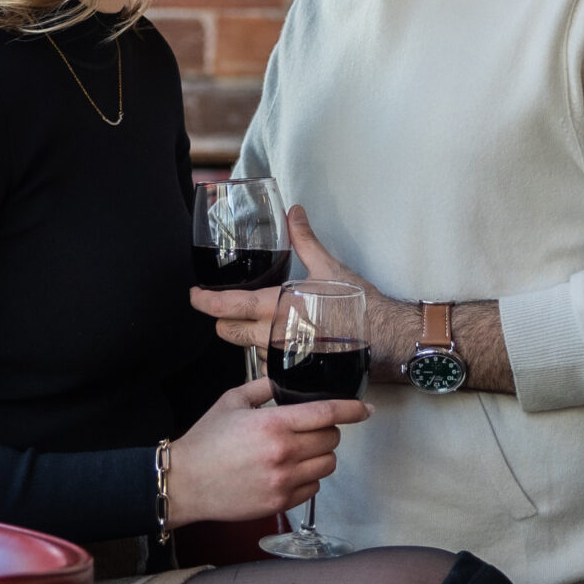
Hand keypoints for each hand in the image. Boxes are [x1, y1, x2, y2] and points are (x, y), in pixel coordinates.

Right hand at [165, 377, 369, 525]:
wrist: (186, 482)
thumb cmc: (205, 441)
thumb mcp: (231, 402)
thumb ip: (263, 387)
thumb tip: (287, 380)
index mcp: (273, 424)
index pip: (327, 413)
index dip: (352, 409)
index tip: (365, 409)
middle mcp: (283, 453)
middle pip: (331, 440)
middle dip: (326, 431)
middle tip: (307, 430)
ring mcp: (284, 481)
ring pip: (328, 465)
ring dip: (320, 455)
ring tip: (298, 451)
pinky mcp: (281, 502)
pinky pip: (314, 487)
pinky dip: (308, 477)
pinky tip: (288, 471)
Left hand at [190, 205, 414, 371]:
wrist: (387, 339)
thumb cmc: (359, 305)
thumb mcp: (329, 267)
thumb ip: (304, 240)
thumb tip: (294, 212)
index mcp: (278, 306)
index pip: (228, 306)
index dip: (205, 302)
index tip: (195, 297)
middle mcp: (275, 335)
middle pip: (228, 333)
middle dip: (222, 321)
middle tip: (225, 310)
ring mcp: (284, 357)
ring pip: (248, 349)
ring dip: (248, 337)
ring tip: (260, 323)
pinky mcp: (295, 371)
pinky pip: (269, 364)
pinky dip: (268, 352)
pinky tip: (280, 341)